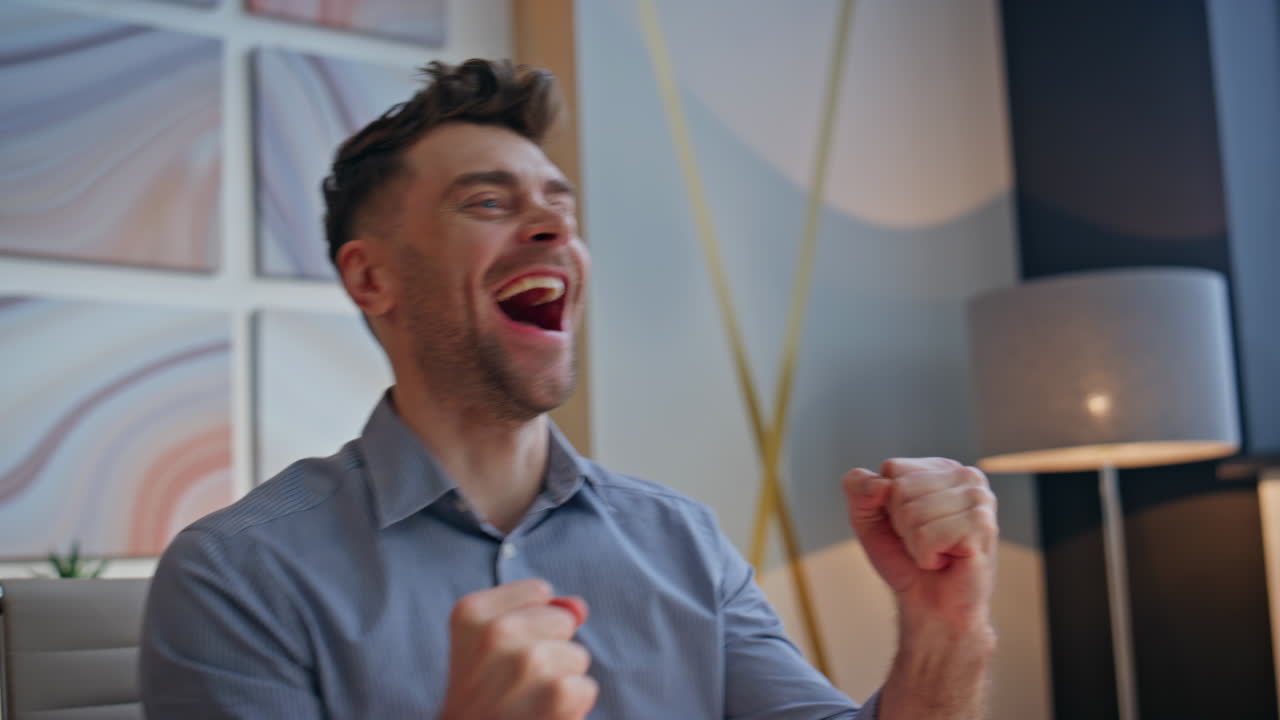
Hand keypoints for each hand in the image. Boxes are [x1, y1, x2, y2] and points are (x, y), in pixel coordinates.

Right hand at [438, 578, 596, 719]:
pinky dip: (570, 709)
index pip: (539, 591)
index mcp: (472, 612)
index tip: (504, 655)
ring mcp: (527, 661)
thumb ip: (535, 614)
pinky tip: (540, 717)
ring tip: (525, 703)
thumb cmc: (479, 699)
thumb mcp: (487, 648)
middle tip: (514, 684)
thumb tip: (578, 608)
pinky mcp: (557, 693)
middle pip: (563, 620)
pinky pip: (586, 687)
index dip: (532, 624)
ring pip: (577, 655)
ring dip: (560, 683)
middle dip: (551, 650)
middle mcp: (496, 632)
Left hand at [842, 458, 997, 628]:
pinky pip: (927, 536)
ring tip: (936, 552)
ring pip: (912, 513)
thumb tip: (880, 484)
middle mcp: (966, 476)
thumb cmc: (904, 559)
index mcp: (942, 467)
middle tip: (923, 542)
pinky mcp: (983, 527)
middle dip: (901, 524)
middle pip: (900, 490)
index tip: (907, 524)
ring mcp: (979, 500)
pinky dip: (926, 556)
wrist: (931, 605)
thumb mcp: (867, 517)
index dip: (886, 503)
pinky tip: (946, 561)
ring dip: (915, 543)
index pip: (892, 469)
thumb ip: (858, 487)